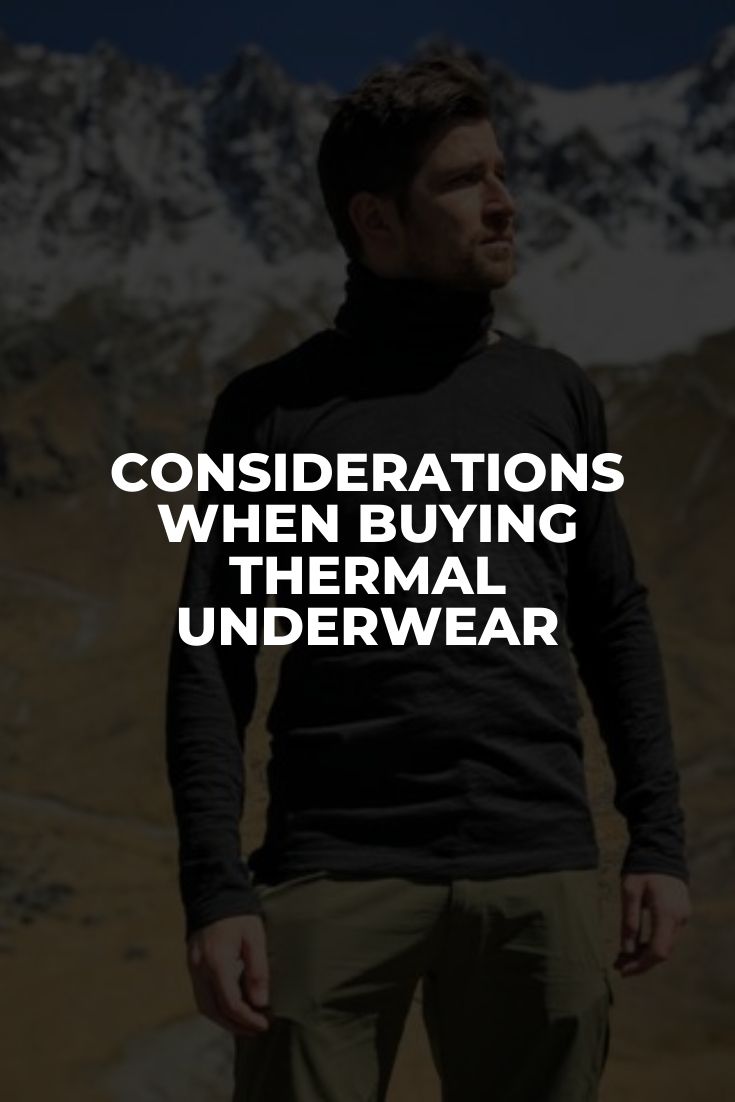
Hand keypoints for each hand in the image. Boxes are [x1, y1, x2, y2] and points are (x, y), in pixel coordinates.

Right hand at [187, 913, 270, 1035]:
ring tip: (246, 1024)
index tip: (265, 1023)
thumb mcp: (255, 937)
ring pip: (204, 1006)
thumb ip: (257, 970)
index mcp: (217, 961)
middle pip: (213, 1010)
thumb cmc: (239, 915)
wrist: (214, 894)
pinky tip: (232, 1008)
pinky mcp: (192, 966)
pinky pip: (201, 995)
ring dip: (224, 1020)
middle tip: (257, 1030)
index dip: (248, 1018)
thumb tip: (261, 1003)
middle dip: (235, 1025)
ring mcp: (193, 968)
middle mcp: (200, 968)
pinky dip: (216, 1007)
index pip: (230, 1002)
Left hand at [615, 872, 690, 977]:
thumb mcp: (629, 892)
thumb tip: (627, 950)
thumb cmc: (641, 868)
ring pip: (665, 944)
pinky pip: (666, 934)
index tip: (622, 971)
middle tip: (618, 965)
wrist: (660, 848)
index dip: (640, 965)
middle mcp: (679, 918)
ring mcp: (682, 916)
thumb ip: (629, 921)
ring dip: (645, 953)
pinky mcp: (680, 912)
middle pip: (662, 952)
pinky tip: (635, 944)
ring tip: (622, 956)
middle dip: (640, 962)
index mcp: (667, 913)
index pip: (658, 951)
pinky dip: (651, 942)